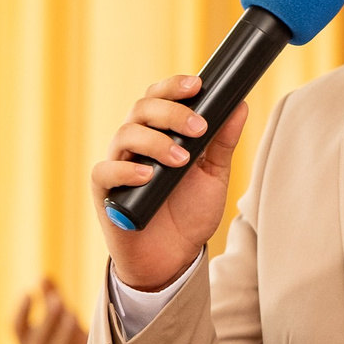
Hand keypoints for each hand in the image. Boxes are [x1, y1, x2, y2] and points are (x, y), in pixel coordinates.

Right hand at [11, 277, 88, 343]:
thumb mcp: (52, 327)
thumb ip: (49, 302)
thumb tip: (43, 276)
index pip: (16, 328)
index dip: (21, 311)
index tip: (28, 292)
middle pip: (38, 339)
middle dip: (48, 320)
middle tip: (59, 301)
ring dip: (65, 334)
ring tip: (73, 316)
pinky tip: (89, 338)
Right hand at [90, 75, 246, 291]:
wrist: (172, 258)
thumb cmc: (189, 213)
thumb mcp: (213, 175)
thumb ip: (222, 141)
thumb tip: (239, 104)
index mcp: (159, 133)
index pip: (159, 98)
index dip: (173, 87)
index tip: (197, 85)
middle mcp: (135, 143)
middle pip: (142, 109)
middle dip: (171, 112)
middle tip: (199, 127)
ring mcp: (118, 165)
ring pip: (126, 135)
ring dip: (155, 142)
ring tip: (181, 160)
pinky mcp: (105, 191)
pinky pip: (106, 171)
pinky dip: (125, 170)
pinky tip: (147, 176)